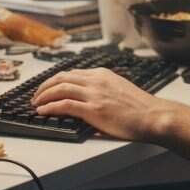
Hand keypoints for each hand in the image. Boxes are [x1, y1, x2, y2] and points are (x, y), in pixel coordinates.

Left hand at [31, 67, 182, 142]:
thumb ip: (103, 89)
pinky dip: (50, 106)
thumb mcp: (120, 90)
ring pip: (60, 88)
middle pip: (62, 77)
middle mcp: (96, 81)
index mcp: (102, 74)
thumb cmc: (141, 108)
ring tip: (35, 103)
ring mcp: (94, 94)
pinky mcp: (93, 110)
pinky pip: (64, 104)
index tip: (48, 87)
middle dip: (45, 86)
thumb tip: (88, 98)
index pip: (72, 73)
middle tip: (36, 95)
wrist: (154, 116)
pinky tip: (43, 111)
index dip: (56, 80)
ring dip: (43, 96)